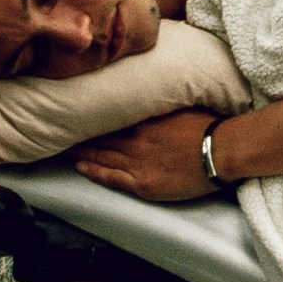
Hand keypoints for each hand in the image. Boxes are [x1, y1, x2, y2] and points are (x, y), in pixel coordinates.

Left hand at [72, 111, 232, 204]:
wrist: (222, 152)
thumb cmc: (209, 128)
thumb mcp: (182, 108)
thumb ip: (161, 105)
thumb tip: (148, 97)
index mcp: (145, 121)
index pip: (111, 118)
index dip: (94, 117)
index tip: (79, 112)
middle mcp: (136, 140)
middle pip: (101, 137)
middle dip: (80, 134)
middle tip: (60, 129)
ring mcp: (137, 163)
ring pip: (101, 156)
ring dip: (81, 152)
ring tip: (63, 148)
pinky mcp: (143, 184)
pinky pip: (111, 178)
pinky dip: (94, 171)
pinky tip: (80, 167)